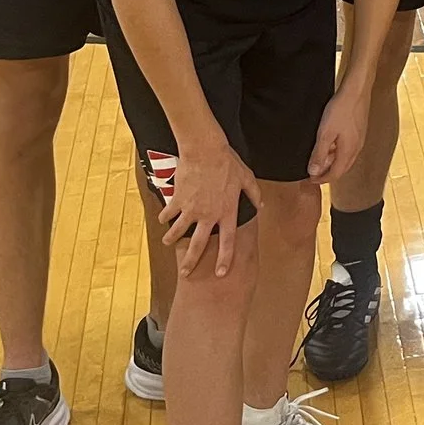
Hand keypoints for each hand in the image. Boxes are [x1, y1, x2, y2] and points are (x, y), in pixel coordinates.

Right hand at [161, 143, 260, 279]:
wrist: (205, 150)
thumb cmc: (228, 163)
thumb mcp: (247, 178)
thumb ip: (254, 194)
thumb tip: (262, 205)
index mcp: (227, 212)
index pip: (228, 242)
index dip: (224, 259)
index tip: (220, 273)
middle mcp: (208, 215)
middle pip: (198, 245)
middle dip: (191, 261)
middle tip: (185, 273)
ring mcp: (191, 209)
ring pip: (178, 231)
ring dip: (172, 239)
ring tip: (167, 243)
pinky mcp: (177, 200)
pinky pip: (169, 213)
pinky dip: (164, 217)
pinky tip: (162, 220)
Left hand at [304, 84, 369, 182]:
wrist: (356, 91)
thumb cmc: (341, 110)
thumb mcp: (325, 133)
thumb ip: (319, 154)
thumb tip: (314, 171)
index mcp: (348, 151)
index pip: (335, 174)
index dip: (322, 179)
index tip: (310, 180)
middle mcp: (356, 149)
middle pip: (342, 168)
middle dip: (328, 173)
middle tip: (314, 173)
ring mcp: (359, 140)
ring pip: (345, 158)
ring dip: (332, 162)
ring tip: (319, 158)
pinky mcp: (359, 132)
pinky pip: (347, 149)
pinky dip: (337, 152)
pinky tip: (330, 144)